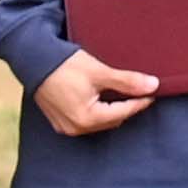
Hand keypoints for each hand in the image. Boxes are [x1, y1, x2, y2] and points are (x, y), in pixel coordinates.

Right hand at [34, 50, 157, 135]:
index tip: (152, 93)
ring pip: (99, 121)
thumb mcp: (99, 71)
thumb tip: (153, 86)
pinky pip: (85, 120)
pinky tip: (102, 99)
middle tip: (139, 92)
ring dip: (111, 110)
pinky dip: (97, 112)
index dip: (140, 102)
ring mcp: (66, 127)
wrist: (33, 59)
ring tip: (122, 95)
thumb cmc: (65, 65)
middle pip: (111, 120)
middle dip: (126, 107)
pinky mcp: (59, 121)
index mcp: (87, 119)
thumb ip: (127, 82)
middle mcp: (76, 128)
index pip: (123, 112)